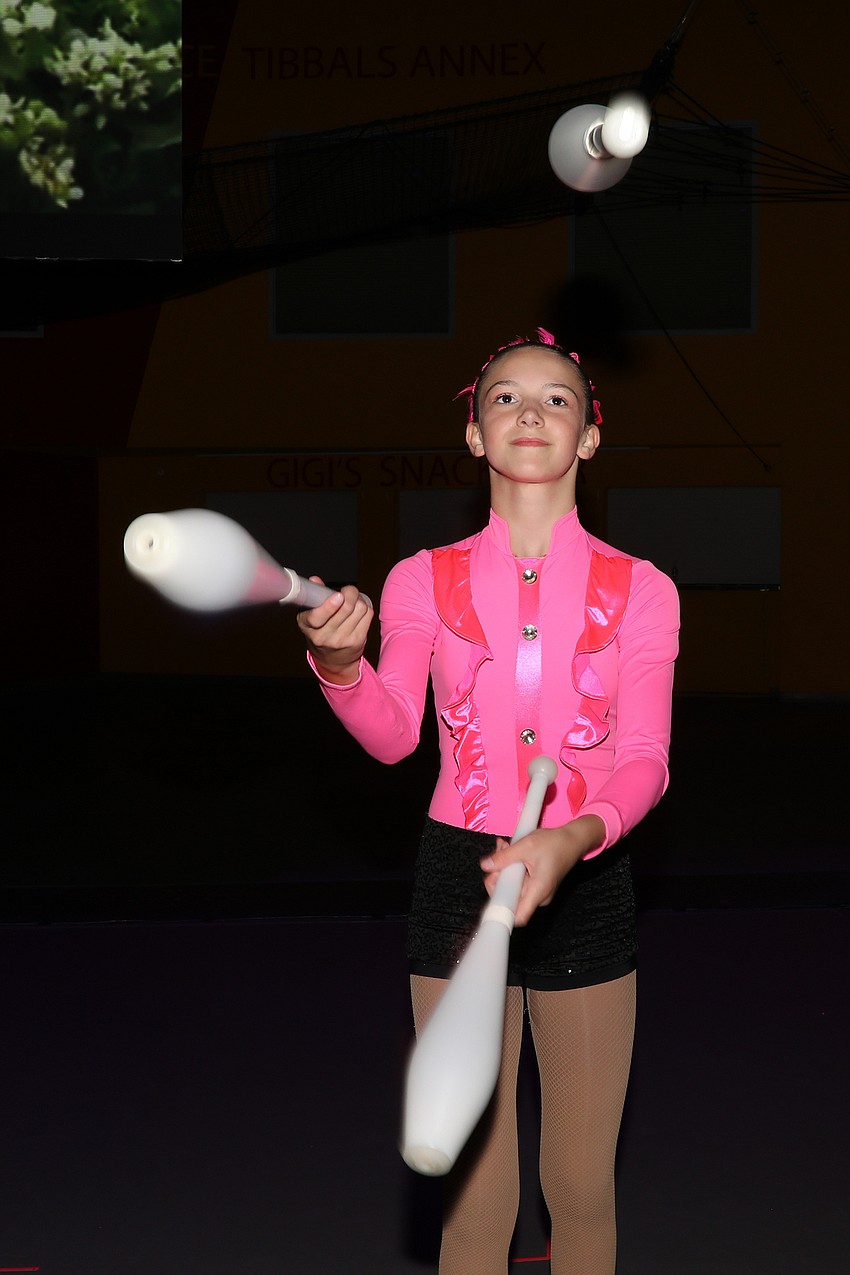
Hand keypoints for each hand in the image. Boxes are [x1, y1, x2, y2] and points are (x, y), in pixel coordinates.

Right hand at [296, 577, 372, 684]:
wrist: (332, 659)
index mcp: (307, 627)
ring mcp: (342, 640)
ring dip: (358, 600)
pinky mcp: (357, 641)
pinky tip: (359, 609)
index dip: (329, 605)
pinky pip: (368, 615)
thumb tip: (315, 580)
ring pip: (359, 609)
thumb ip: (313, 596)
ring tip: (353, 601)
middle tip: (347, 591)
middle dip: (349, 593)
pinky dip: (365, 608)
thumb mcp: (309, 615)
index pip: (317, 617)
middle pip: (345, 608)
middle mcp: (324, 636)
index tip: (338, 596)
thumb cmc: (319, 631)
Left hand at [479, 815, 604, 926]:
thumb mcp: (526, 846)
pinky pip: (520, 881)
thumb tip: (486, 865)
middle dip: (499, 877)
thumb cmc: (556, 843)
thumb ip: (504, 857)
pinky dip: (513, 867)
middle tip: (497, 858)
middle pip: (510, 897)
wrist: (574, 839)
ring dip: (505, 868)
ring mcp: (538, 892)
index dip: (502, 912)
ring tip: (506, 848)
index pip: (518, 917)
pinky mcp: (537, 885)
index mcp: (538, 891)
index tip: (491, 897)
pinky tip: (511, 851)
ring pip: (513, 886)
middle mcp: (539, 896)